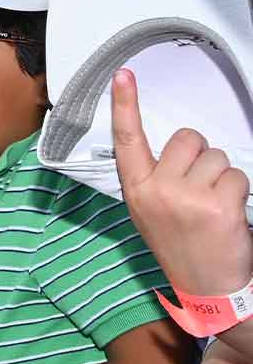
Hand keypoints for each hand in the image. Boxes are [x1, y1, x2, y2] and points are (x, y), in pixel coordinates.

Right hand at [112, 67, 252, 297]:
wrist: (208, 287)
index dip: (125, 105)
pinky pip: (238, 176)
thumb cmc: (182, 244)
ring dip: (224, 177)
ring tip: (215, 206)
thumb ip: (156, 178)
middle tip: (200, 188)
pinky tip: (230, 215)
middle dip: (201, 156)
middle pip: (187, 139)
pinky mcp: (218, 206)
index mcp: (136, 190)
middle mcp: (157, 190)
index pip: (127, 140)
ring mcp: (186, 198)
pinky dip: (240, 191)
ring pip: (217, 157)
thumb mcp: (151, 212)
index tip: (122, 75)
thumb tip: (179, 148)